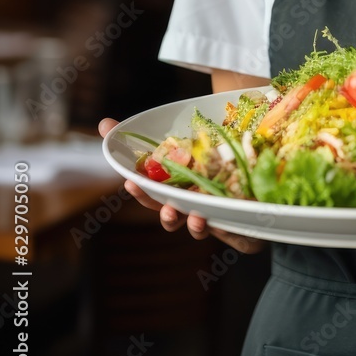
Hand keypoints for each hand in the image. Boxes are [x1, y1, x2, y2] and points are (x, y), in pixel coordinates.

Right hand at [98, 118, 263, 254]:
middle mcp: (190, 206)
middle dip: (166, 213)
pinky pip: (230, 231)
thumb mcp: (189, 142)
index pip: (152, 192)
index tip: (131, 181)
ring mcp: (211, 217)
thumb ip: (149, 134)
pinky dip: (227, 229)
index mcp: (175, 188)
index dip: (141, 190)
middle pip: (171, 215)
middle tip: (168, 207)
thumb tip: (104, 123)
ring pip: (198, 227)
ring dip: (194, 225)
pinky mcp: (235, 226)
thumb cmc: (209, 163)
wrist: (251, 181)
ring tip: (196, 217)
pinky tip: (230, 219)